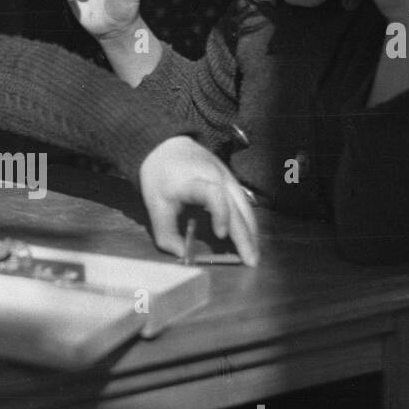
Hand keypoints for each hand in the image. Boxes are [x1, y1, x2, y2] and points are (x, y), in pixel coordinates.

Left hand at [138, 136, 259, 265]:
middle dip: (245, 237)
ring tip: (253, 256)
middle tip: (251, 262)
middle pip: (237, 207)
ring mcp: (227, 177)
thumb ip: (166, 233)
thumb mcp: (155, 206)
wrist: (166, 147)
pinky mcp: (231, 180)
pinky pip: (244, 204)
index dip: (220, 215)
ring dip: (251, 232)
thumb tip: (183, 256)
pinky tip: (249, 240)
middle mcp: (216, 177)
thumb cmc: (159, 177)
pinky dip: (248, 222)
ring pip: (246, 207)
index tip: (220, 235)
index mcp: (194, 180)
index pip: (214, 195)